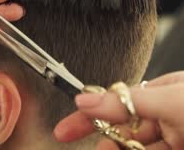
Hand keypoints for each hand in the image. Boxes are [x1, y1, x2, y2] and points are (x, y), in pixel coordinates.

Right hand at [53, 71, 183, 149]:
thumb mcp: (170, 101)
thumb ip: (126, 102)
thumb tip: (84, 100)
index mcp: (161, 93)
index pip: (114, 104)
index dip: (86, 118)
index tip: (63, 132)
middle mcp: (166, 116)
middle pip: (122, 131)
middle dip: (106, 142)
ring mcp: (175, 138)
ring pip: (135, 149)